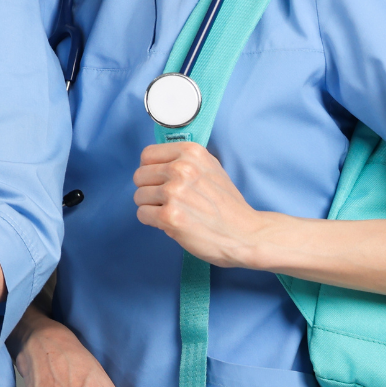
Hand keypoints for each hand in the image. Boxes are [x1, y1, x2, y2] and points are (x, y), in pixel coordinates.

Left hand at [133, 142, 269, 266]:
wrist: (246, 234)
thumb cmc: (228, 205)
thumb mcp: (211, 168)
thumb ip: (185, 161)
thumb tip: (155, 163)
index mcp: (191, 152)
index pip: (147, 155)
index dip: (150, 169)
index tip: (159, 180)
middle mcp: (181, 169)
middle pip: (139, 176)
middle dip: (149, 189)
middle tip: (168, 200)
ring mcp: (174, 192)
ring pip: (138, 196)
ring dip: (151, 206)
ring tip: (172, 211)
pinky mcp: (170, 216)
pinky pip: (142, 214)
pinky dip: (152, 221)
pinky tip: (171, 222)